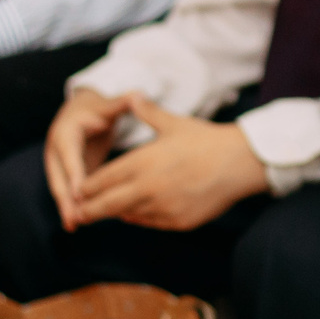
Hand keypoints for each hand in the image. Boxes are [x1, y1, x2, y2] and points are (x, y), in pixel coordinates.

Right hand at [45, 87, 133, 229]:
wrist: (83, 112)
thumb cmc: (98, 108)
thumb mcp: (108, 105)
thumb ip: (121, 103)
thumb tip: (136, 95)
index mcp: (65, 132)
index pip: (69, 155)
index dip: (74, 174)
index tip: (80, 193)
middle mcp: (56, 150)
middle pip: (59, 176)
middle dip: (65, 198)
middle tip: (74, 218)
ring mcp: (58, 164)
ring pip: (61, 187)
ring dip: (66, 207)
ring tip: (74, 225)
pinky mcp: (66, 173)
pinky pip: (68, 191)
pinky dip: (72, 206)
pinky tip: (80, 221)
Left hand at [70, 96, 267, 230]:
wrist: (240, 163)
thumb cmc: (206, 140)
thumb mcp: (174, 124)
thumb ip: (147, 113)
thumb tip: (133, 95)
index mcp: (141, 162)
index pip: (102, 180)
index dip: (87, 187)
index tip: (79, 190)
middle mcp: (147, 188)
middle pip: (106, 205)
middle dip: (90, 209)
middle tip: (78, 213)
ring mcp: (162, 208)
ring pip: (128, 216)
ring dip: (117, 213)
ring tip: (108, 211)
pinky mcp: (178, 221)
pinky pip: (151, 223)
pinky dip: (141, 217)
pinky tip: (138, 212)